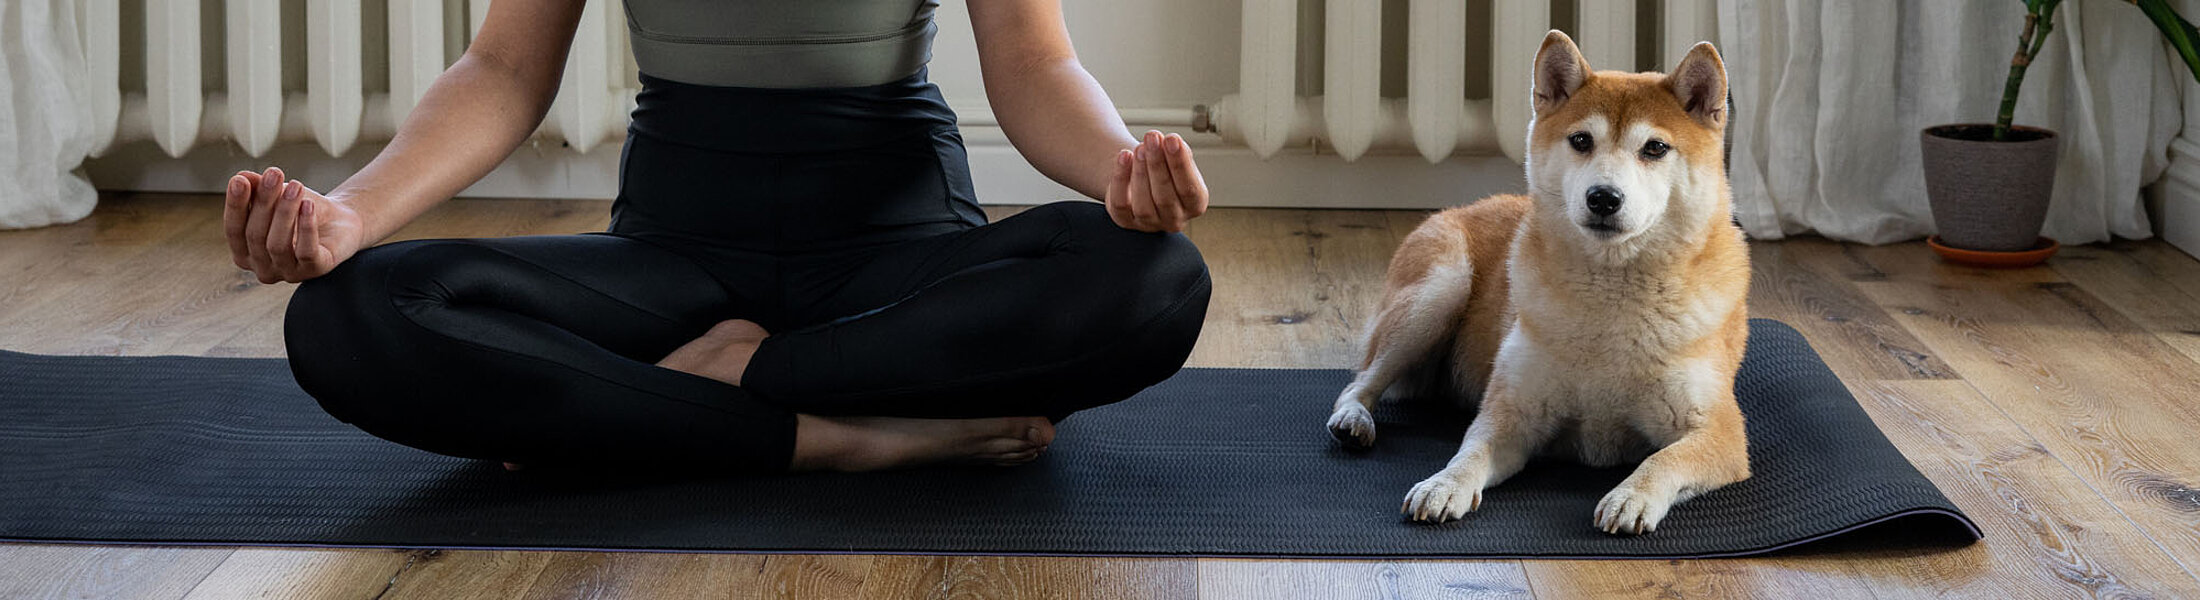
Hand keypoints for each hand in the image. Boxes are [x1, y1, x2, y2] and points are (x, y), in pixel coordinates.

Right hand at [224, 167, 366, 283]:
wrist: (339, 221)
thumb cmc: (300, 210)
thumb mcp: (276, 196)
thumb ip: (256, 188)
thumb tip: (242, 177)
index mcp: (244, 254)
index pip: (233, 230)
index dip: (235, 206)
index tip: (239, 181)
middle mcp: (263, 269)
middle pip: (255, 236)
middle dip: (264, 202)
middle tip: (274, 174)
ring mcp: (289, 273)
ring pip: (278, 245)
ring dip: (286, 212)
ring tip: (295, 186)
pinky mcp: (315, 270)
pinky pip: (306, 251)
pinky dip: (306, 226)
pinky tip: (308, 205)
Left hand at [1104, 130, 1208, 232]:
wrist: (1141, 176)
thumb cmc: (1165, 168)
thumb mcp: (1178, 158)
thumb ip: (1179, 152)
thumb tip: (1171, 142)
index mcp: (1194, 204)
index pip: (1189, 189)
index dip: (1180, 164)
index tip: (1172, 139)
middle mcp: (1174, 219)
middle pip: (1165, 197)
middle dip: (1157, 164)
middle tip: (1152, 138)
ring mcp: (1149, 224)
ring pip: (1143, 205)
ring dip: (1140, 172)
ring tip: (1139, 148)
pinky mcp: (1125, 221)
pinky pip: (1120, 204)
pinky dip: (1120, 179)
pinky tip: (1124, 157)